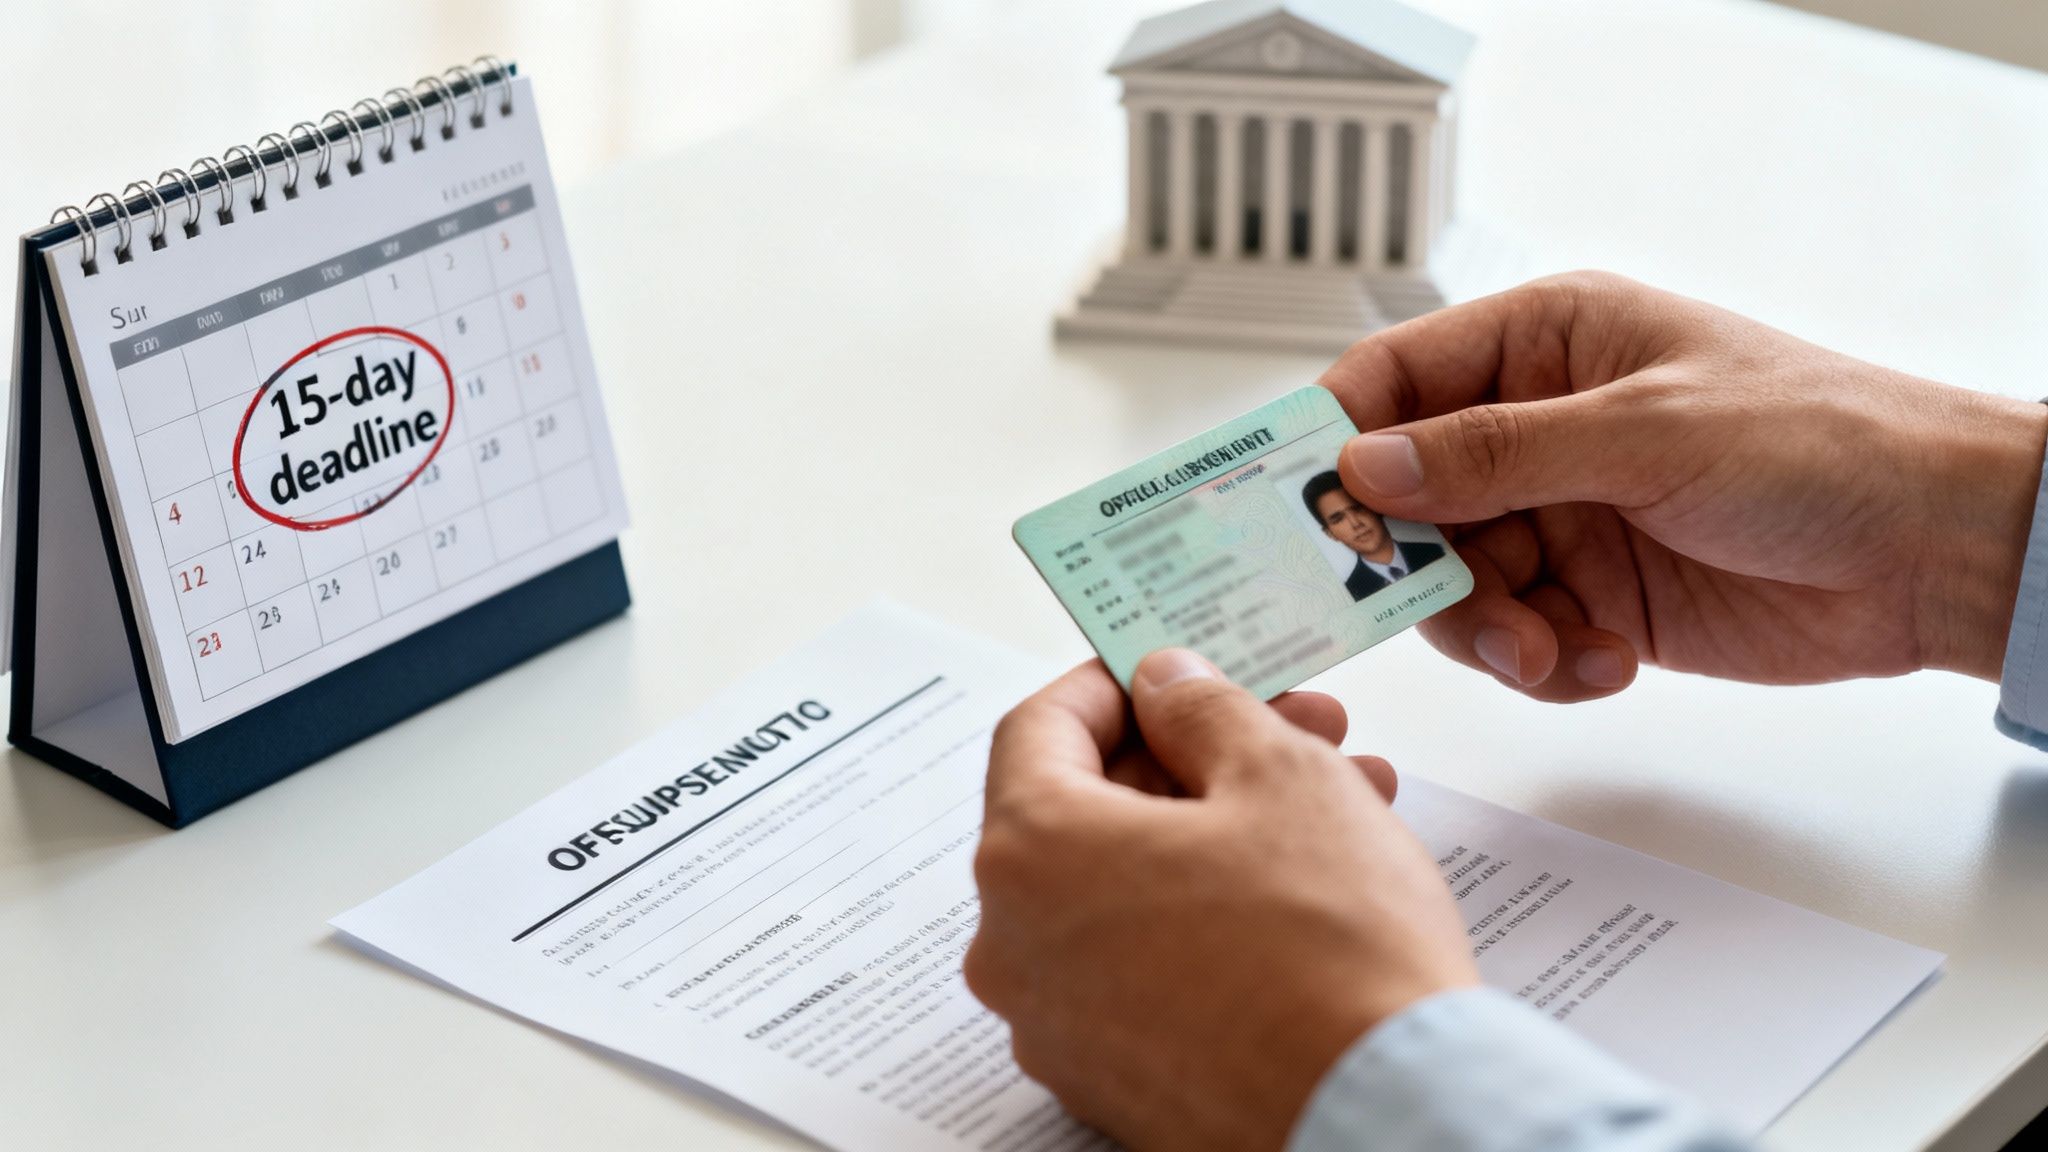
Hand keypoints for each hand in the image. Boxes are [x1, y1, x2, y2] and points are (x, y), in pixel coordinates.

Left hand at [966, 651, 1474, 1150]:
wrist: (1385, 1116)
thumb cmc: (1331, 945)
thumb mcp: (1280, 775)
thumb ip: (1204, 708)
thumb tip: (1165, 684)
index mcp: (1030, 854)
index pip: (1039, 729)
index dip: (1114, 683)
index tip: (1174, 668)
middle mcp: (1015, 945)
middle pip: (1090, 810)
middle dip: (1198, 757)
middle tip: (1296, 726)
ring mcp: (1057, 1024)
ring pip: (1130, 888)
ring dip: (1224, 830)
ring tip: (1344, 796)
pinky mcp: (1110, 1079)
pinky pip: (1143, 964)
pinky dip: (1209, 913)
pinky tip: (1311, 886)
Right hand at [1323, 272, 2047, 699]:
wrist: (1935, 551)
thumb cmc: (1821, 441)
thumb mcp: (1644, 433)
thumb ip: (1495, 454)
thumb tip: (1368, 464)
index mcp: (1544, 344)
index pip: (1394, 381)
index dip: (1331, 441)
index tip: (1293, 509)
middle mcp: (1538, 428)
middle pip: (1406, 501)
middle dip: (1414, 564)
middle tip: (1438, 604)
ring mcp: (1563, 515)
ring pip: (1454, 584)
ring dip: (1488, 629)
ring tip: (1548, 647)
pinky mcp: (1591, 596)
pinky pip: (1516, 639)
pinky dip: (1544, 662)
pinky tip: (1601, 662)